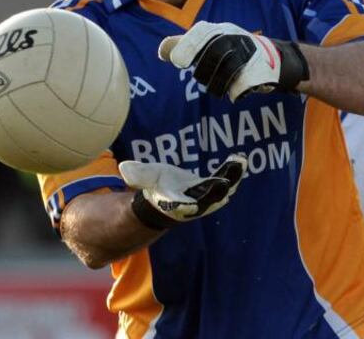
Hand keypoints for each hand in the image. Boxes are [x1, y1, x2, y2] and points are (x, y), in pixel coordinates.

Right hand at [119, 154, 246, 229]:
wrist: (164, 200)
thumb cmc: (152, 188)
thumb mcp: (143, 180)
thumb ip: (137, 175)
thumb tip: (124, 169)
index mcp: (175, 205)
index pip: (184, 205)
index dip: (190, 202)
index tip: (195, 199)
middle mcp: (194, 205)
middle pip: (208, 199)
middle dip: (217, 190)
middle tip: (226, 181)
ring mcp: (206, 197)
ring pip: (221, 190)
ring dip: (231, 178)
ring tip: (239, 162)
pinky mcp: (213, 188)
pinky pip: (225, 180)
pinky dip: (232, 171)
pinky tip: (239, 159)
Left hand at [158, 21, 308, 101]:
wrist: (275, 59)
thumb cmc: (235, 51)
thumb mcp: (211, 42)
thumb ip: (186, 45)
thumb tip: (162, 50)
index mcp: (220, 30)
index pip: (201, 34)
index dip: (187, 48)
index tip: (177, 61)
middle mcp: (234, 38)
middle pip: (212, 56)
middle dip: (204, 72)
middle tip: (205, 78)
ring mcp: (248, 54)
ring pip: (225, 73)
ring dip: (218, 85)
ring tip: (219, 87)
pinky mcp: (260, 72)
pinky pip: (240, 87)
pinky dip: (236, 92)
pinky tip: (237, 90)